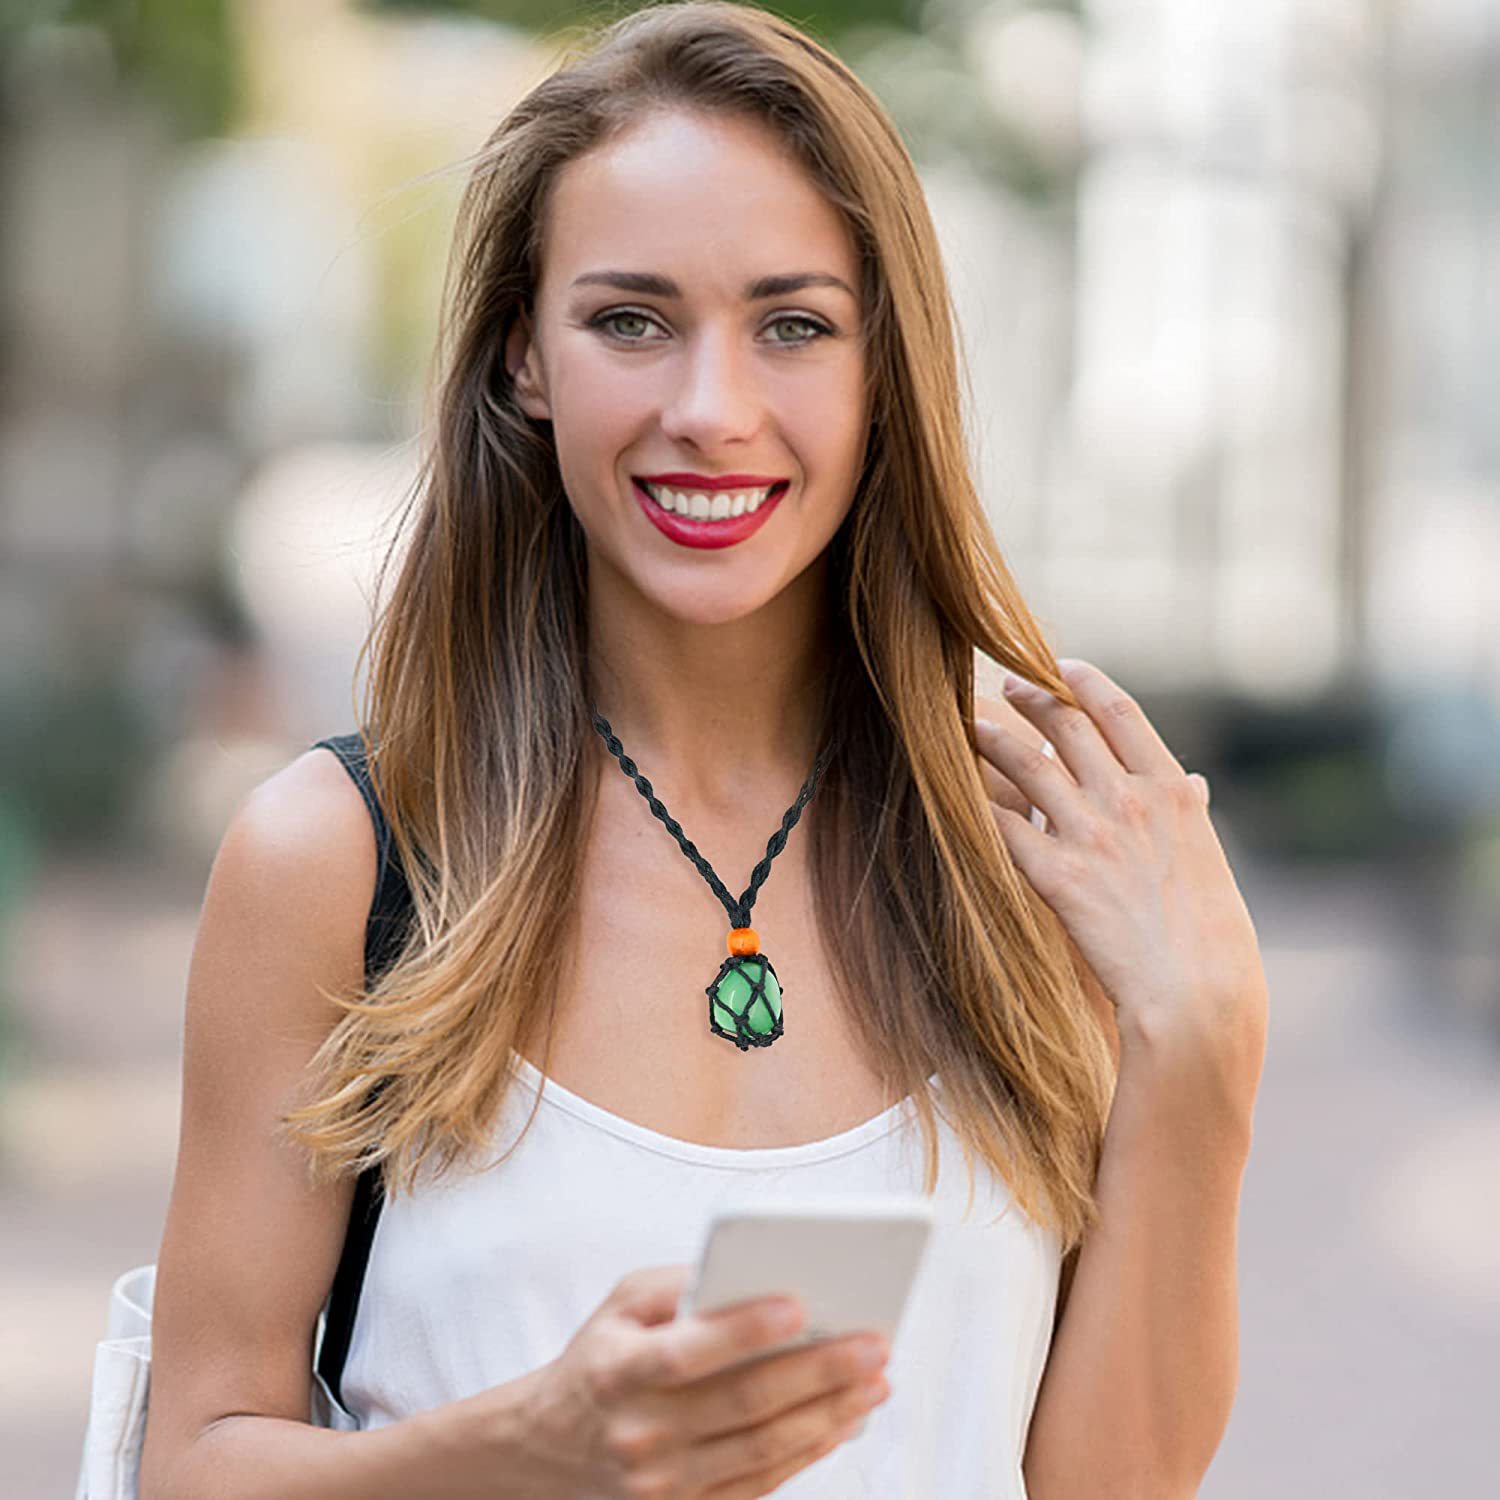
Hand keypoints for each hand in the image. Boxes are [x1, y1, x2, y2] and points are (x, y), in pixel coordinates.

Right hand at [507, 1265, 890, 1497]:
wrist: (550, 1447)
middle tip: (873, 1343)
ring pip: (763, 1449)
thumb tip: (754, 1271)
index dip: (745, 1331)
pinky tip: (844, 1420)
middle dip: (818, 1372)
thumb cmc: (602, 1356)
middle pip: (743, 1404)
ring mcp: (664, 1482)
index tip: (801, 1305)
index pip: (688, 1352)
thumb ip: (681, 1282)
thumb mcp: (621, 1303)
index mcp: (619, 1371)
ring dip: (829, 1414)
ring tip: (875, 1382)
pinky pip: (761, 1483)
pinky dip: (809, 1451)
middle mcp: (641, 1432)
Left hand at [973, 658, 1266, 1056]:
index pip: (1120, 711)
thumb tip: (1191, 782)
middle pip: (1064, 726)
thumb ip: (1189, 813)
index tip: (1060, 666)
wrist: (1196, 991)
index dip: (1084, 681)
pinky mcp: (1055, 875)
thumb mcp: (1209, 859)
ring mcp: (1089, 834)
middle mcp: (1127, 799)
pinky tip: (953, 791)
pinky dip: (976, 803)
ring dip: (990, 737)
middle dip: (1029, 696)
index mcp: (1171, 789)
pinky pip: (1003, 825)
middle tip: (1005, 684)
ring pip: (1024, 764)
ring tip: (966, 723)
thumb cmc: (1212, 935)